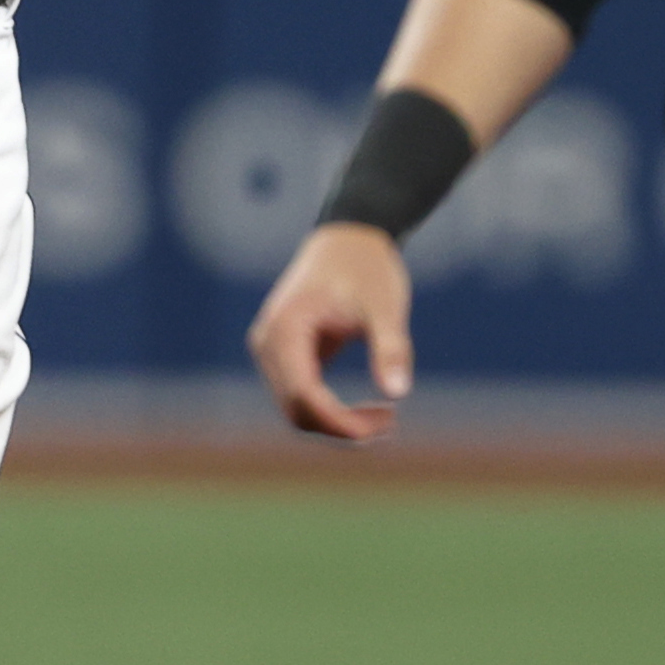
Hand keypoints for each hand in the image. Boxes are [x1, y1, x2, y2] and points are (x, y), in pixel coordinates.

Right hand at [247, 223, 412, 440]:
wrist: (349, 238)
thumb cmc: (368, 268)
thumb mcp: (385, 306)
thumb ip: (391, 347)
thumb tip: (397, 393)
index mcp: (286, 329)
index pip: (303, 396)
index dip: (340, 421)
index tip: (383, 426)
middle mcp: (267, 342)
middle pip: (296, 409)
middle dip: (341, 427)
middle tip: (389, 423)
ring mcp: (270, 350)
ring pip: (296, 409)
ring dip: (336, 423)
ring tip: (383, 418)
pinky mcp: (282, 355)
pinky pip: (300, 397)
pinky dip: (330, 411)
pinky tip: (367, 409)